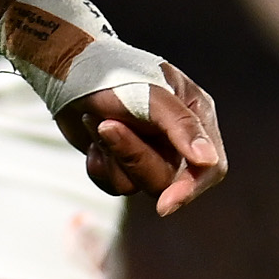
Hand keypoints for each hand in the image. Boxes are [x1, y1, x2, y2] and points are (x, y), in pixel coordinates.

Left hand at [63, 58, 230, 216]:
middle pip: (169, 181)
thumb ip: (181, 126)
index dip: (190, 188)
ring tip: (99, 123)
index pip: (209, 168)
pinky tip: (92, 137)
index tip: (165, 205)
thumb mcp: (152, 95)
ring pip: (139, 186)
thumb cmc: (116, 74)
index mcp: (196, 117)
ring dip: (113, 155)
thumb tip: (207, 162)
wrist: (69, 73)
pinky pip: (116, 186)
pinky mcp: (123, 164)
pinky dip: (99, 165)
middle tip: (107, 126)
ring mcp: (151, 154)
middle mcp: (178, 140)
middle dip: (134, 158)